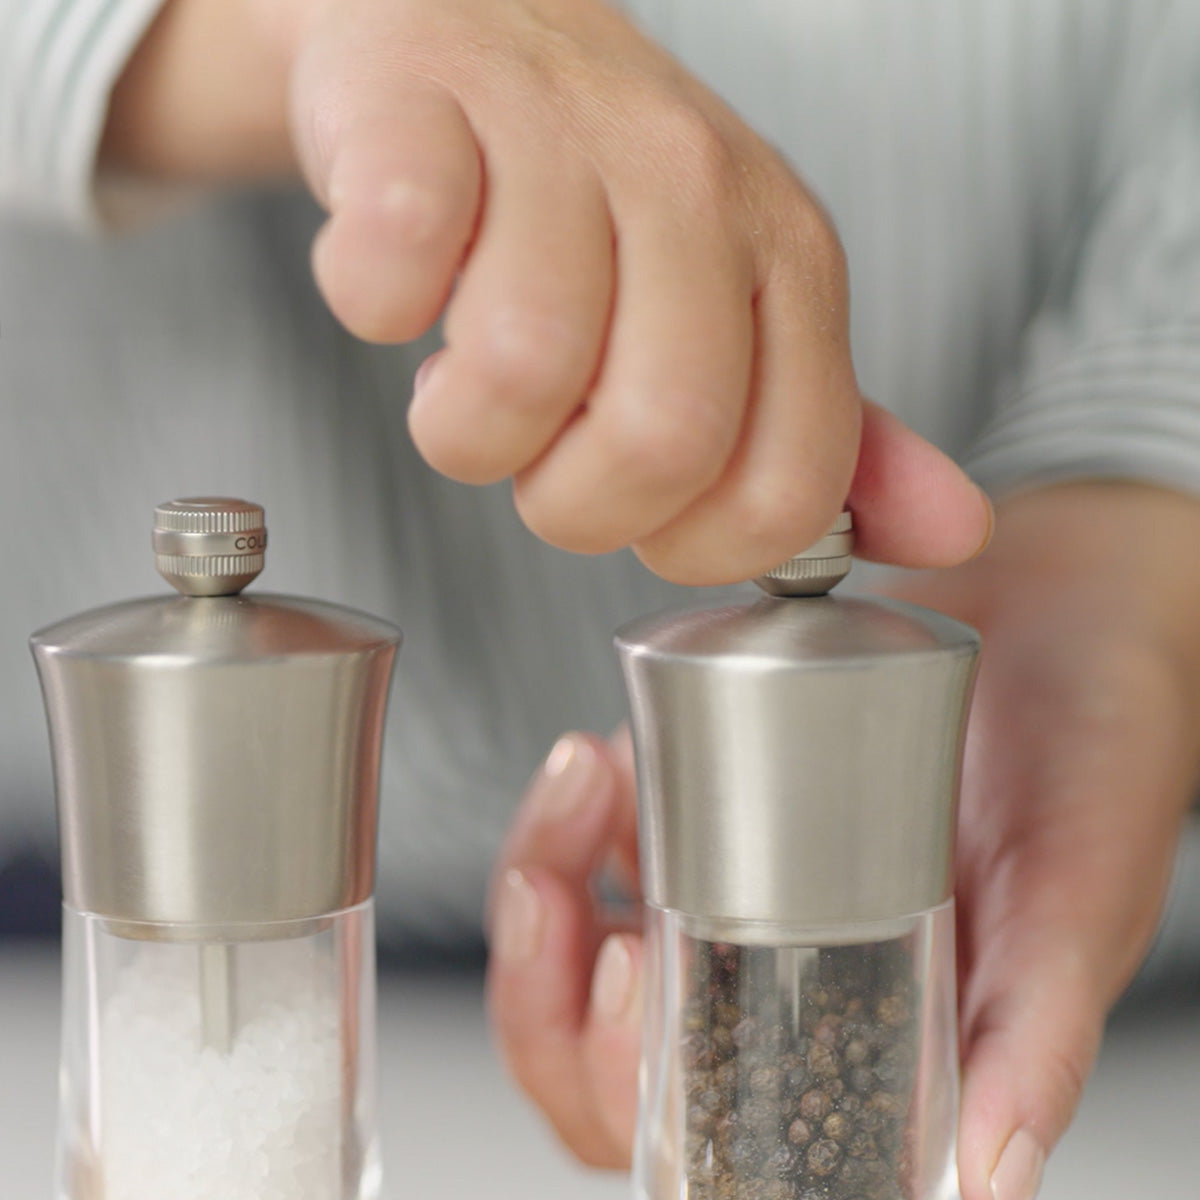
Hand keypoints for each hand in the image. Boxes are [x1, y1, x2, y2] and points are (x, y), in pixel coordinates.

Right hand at [104, 0, 990, 583]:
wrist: (474, 19)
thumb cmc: (605, 199)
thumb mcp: (748, 315)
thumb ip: (839, 436)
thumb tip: (955, 533)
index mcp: (790, 260)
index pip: (788, 487)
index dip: (692, 545)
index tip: (636, 508)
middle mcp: (697, 186)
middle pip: (659, 443)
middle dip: (568, 504)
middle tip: (538, 451)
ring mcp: (563, 130)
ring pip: (520, 372)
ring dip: (462, 426)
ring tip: (459, 369)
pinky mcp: (426, 95)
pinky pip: (394, 270)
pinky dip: (370, 310)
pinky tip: (397, 283)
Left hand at [486, 483, 1199, 1194]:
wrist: (1071, 603)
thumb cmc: (1095, 747)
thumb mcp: (1076, 894)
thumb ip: (1034, 1033)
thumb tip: (988, 1180)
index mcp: (867, 1039)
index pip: (709, 1129)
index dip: (629, 1084)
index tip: (630, 965)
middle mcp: (787, 981)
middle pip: (603, 1053)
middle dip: (544, 985)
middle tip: (559, 885)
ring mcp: (738, 893)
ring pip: (580, 942)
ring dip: (546, 876)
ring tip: (586, 780)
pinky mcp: (716, 807)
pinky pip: (601, 840)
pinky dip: (574, 812)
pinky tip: (600, 756)